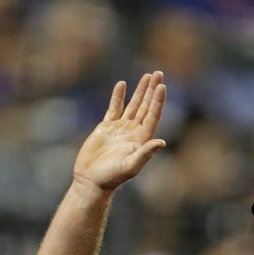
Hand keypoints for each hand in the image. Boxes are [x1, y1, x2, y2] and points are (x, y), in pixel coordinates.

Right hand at [72, 71, 166, 195]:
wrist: (91, 180)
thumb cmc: (112, 177)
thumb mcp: (131, 166)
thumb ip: (145, 153)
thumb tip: (162, 142)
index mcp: (141, 139)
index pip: (153, 115)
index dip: (158, 101)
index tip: (161, 86)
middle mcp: (133, 132)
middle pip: (146, 106)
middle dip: (152, 90)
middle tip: (159, 73)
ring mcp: (120, 129)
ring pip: (133, 105)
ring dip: (140, 91)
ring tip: (147, 76)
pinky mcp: (106, 128)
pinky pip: (114, 108)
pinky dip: (118, 96)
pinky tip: (122, 85)